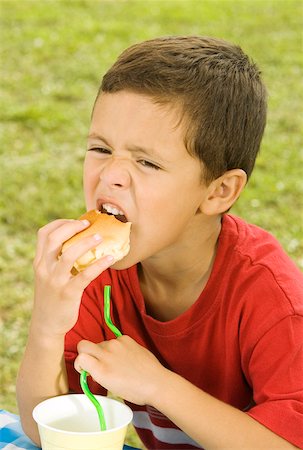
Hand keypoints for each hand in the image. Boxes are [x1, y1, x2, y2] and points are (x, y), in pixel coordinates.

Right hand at [31, 219, 113, 335]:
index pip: (44, 234)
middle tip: (88, 223)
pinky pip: (85, 275)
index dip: (60, 223)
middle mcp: (44, 269)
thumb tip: (80, 242)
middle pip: (54, 239)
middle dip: (72, 227)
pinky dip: (99, 264)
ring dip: (86, 242)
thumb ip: (57, 261)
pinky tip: (110, 258)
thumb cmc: (52, 297)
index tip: (75, 221)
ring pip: (69, 254)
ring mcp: (55, 281)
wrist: (46, 325)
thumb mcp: (48, 276)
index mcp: (40, 262)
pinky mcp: (68, 293)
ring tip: (100, 237)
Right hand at [75, 336, 166, 405]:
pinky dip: (117, 347)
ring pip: (101, 343)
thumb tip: (91, 366)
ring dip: (104, 351)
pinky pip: (114, 340)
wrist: (155, 382)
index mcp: (100, 370)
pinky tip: (126, 357)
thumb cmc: (134, 390)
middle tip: (94, 361)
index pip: (79, 357)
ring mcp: (116, 344)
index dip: (79, 363)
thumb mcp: (110, 386)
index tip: (84, 368)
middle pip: (84, 345)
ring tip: (117, 362)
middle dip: (85, 352)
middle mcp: (106, 354)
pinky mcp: (126, 338)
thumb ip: (97, 373)